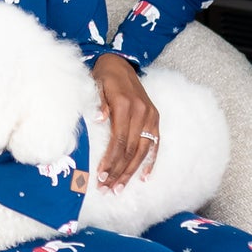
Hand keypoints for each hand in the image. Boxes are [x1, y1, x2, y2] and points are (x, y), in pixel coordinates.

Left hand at [93, 53, 159, 186]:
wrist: (119, 63)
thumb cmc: (103, 77)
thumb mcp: (96, 85)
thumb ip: (99, 104)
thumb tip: (98, 121)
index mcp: (124, 105)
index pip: (118, 140)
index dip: (111, 160)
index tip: (101, 176)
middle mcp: (141, 112)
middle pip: (131, 149)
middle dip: (119, 171)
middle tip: (107, 189)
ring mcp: (150, 116)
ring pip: (143, 150)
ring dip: (131, 171)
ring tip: (120, 188)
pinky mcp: (155, 118)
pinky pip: (155, 143)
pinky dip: (150, 161)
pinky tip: (144, 176)